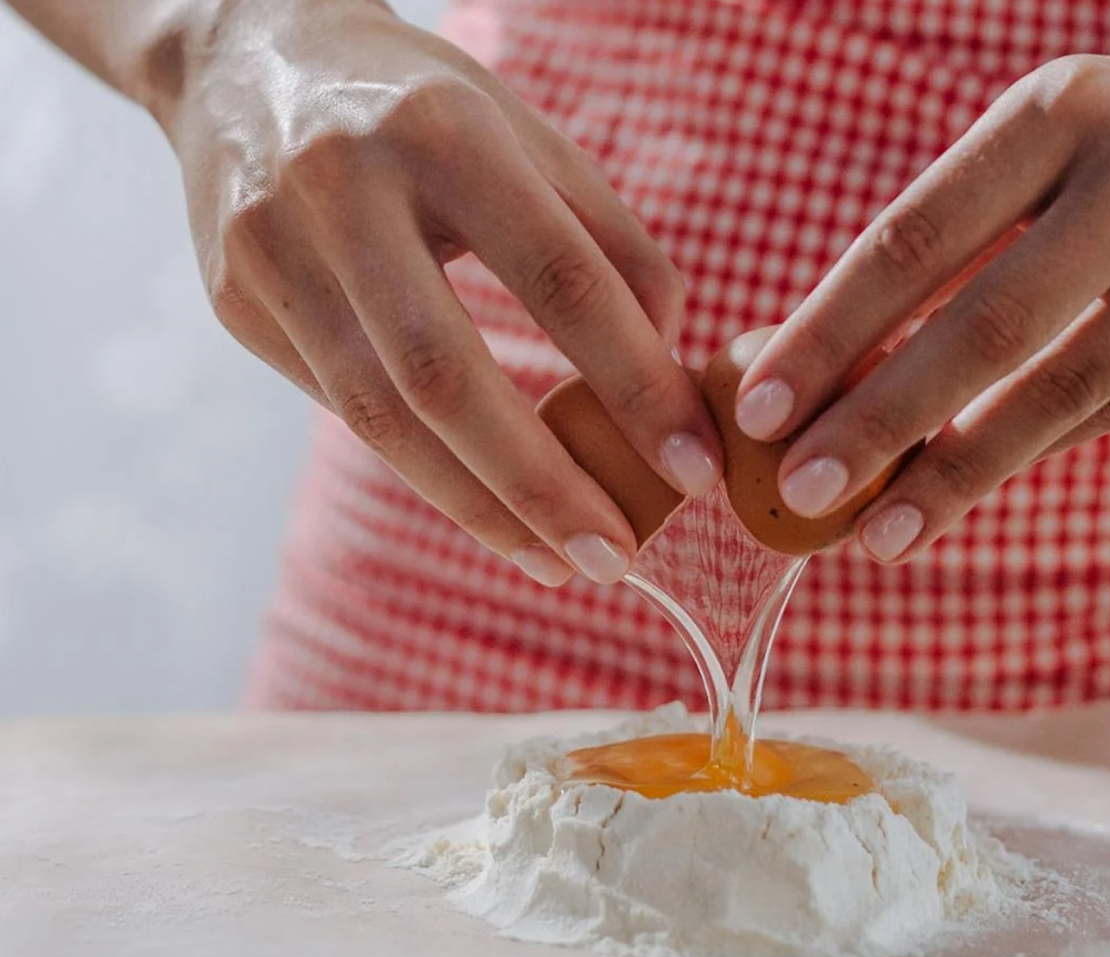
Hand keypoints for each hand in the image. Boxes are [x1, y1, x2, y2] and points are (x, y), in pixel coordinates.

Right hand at [167, 0, 722, 584]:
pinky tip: (486, 507)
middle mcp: (342, 187)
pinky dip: (424, 470)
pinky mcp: (237, 301)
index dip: (635, 384)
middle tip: (614, 560)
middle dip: (542, 486)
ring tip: (555, 563)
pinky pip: (344, 409)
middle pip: (447, 374)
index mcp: (444, 130)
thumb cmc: (425, 110)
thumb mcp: (529, 143)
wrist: (248, 61)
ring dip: (479, 507)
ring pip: (382, 416)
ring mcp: (271, 249)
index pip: (560, 279)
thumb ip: (612, 248)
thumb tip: (665, 376)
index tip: (694, 470)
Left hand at [734, 48, 1109, 562]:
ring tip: (872, 537)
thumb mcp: (1035, 143)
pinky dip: (1021, 458)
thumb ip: (949, 236)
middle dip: (880, 421)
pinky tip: (949, 502)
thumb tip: (823, 364)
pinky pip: (1109, 411)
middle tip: (799, 491)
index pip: (913, 240)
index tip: (758, 410)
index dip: (829, 333)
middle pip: (984, 327)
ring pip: (1058, 392)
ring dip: (953, 476)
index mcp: (1057, 114)